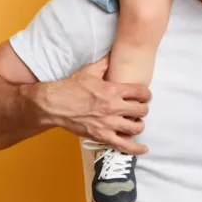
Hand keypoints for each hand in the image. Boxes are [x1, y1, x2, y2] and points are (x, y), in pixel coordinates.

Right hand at [31, 56, 151, 154]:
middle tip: (139, 108)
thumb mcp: (89, 70)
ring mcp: (108, 123)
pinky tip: (144, 149)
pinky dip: (135, 149)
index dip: (146, 94)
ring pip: (136, 127)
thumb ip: (105, 62)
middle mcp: (114, 107)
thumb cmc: (71, 87)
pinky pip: (123, 145)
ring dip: (139, 125)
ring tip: (135, 122)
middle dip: (143, 109)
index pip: (141, 92)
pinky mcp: (102, 136)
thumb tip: (115, 52)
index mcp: (113, 90)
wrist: (54, 104)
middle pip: (142, 110)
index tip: (145, 96)